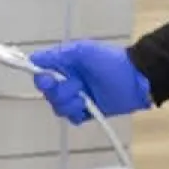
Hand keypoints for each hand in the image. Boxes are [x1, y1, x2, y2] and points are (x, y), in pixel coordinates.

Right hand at [28, 40, 153, 123]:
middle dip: (60, 91)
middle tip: (77, 86)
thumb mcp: (82, 51)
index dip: (41, 78)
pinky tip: (87, 108)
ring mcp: (76, 96)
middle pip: (47, 92)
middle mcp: (66, 80)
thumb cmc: (109, 61)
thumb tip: (33, 60)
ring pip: (57, 106)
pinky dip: (76, 113)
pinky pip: (70, 117)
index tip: (48, 80)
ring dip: (70, 102)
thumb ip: (57, 55)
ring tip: (85, 98)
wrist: (135, 80)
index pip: (40, 72)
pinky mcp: (85, 111)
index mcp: (64, 63)